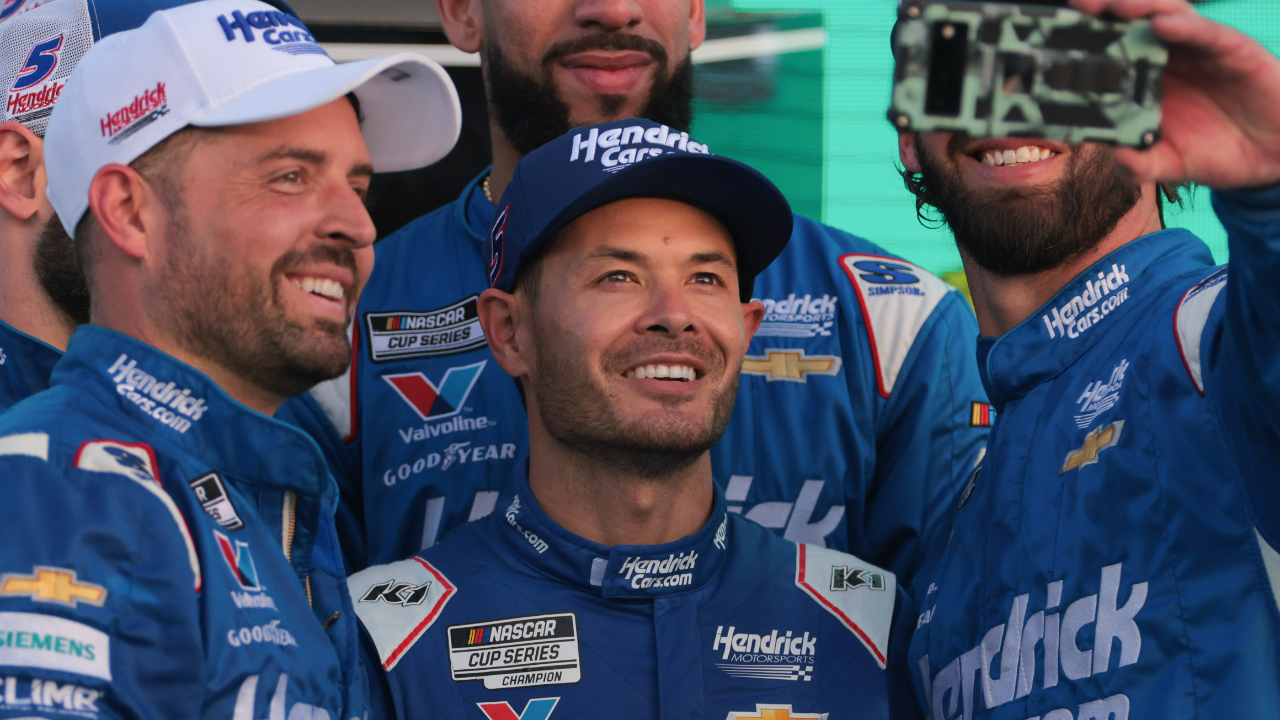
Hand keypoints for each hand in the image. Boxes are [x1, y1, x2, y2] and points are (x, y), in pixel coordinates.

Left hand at [1072, 0, 1279, 189]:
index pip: (1106, 54)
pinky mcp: (1231, 49)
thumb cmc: (1214, 150)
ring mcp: (1196, 50)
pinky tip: (1163, 25)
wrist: (1271, 154)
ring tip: (1112, 8)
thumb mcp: (1169, 164)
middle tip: (1072, 7)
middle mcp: (1164, 58)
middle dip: (1100, 13)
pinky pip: (1205, 33)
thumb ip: (1138, 165)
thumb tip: (1114, 157)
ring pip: (1163, 15)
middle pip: (1128, 25)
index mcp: (1141, 81)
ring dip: (1138, 8)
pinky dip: (1184, 26)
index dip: (1080, 43)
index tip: (1047, 39)